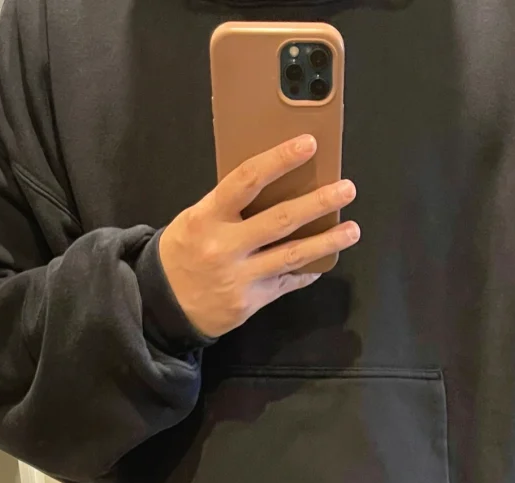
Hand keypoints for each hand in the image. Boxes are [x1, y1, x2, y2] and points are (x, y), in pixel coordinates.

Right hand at [158, 134, 359, 337]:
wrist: (162, 305)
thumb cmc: (183, 253)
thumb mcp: (195, 219)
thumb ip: (229, 205)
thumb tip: (274, 183)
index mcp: (208, 217)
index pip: (247, 180)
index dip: (280, 160)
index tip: (308, 145)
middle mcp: (225, 246)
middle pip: (280, 219)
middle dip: (318, 203)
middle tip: (346, 189)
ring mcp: (240, 277)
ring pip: (292, 255)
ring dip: (327, 241)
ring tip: (351, 229)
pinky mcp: (250, 302)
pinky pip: (287, 282)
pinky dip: (307, 270)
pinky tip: (324, 261)